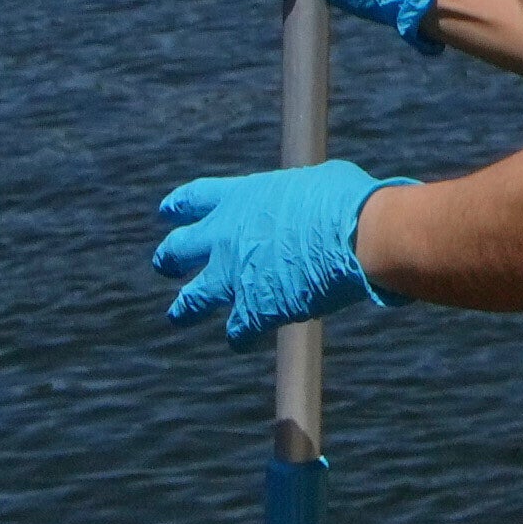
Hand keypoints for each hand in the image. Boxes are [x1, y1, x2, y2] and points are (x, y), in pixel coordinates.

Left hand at [156, 156, 389, 334]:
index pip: (193, 199)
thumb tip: (313, 204)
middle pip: (178, 248)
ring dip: (184, 308)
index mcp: (239, 198)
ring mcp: (235, 276)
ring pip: (192, 299)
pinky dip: (240, 337)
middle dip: (170, 258)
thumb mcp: (314, 182)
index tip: (167, 213)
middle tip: (166, 264)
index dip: (178, 207)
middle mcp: (225, 237)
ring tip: (178, 315)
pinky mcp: (254, 310)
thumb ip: (296, 198)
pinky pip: (237, 331)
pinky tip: (242, 341)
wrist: (355, 236)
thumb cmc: (346, 201)